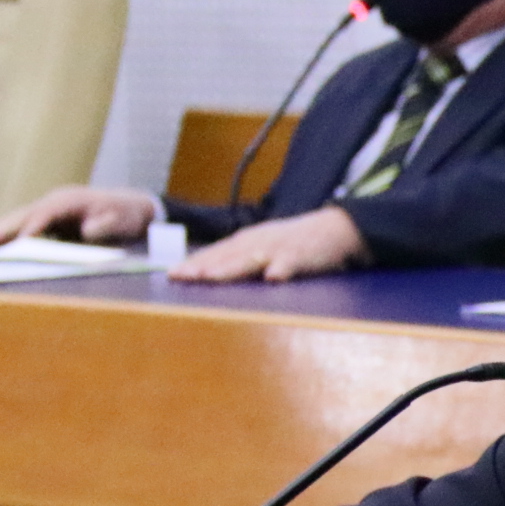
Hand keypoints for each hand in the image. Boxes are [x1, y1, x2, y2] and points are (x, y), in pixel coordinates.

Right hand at [0, 186, 158, 247]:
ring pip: (19, 218)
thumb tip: (86, 230)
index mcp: (70, 200)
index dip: (32, 227)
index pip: (46, 214)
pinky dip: (8, 232)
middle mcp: (55, 201)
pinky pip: (24, 224)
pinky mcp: (48, 218)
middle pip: (24, 214)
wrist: (130, 206)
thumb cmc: (125, 215)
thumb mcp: (121, 221)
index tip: (18, 242)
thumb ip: (104, 226)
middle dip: (3, 228)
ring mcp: (49, 208)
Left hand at [170, 207, 364, 282]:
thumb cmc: (295, 242)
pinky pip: (291, 263)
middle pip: (225, 255)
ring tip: (211, 277)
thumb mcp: (263, 246)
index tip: (171, 274)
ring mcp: (278, 248)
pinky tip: (273, 277)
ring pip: (251, 259)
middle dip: (202, 266)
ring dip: (231, 268)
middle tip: (180, 276)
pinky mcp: (302, 255)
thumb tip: (209, 272)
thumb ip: (240, 259)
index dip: (193, 263)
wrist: (334, 228)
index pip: (214, 253)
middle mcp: (257, 242)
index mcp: (246, 241)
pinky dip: (281, 268)